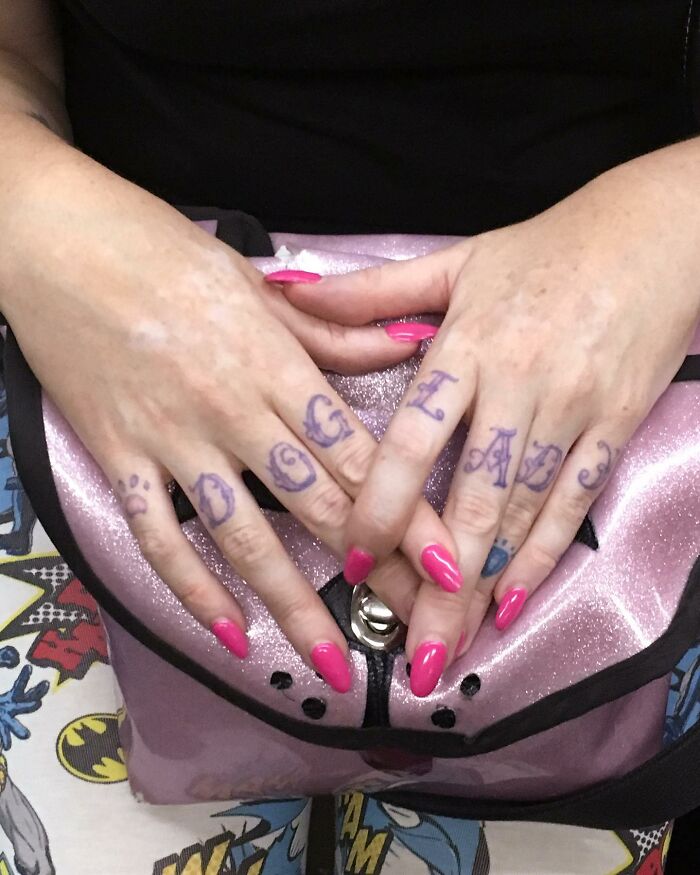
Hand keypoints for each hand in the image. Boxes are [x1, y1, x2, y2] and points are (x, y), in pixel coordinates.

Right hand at [0, 157, 458, 690]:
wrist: (49, 238)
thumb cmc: (155, 247)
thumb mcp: (254, 280)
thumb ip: (332, 329)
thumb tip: (408, 341)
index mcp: (272, 360)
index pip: (356, 452)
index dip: (406, 514)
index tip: (446, 563)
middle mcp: (230, 408)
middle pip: (317, 504)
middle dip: (372, 570)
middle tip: (417, 624)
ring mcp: (171, 438)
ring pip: (242, 536)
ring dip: (292, 603)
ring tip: (331, 659)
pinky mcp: (117, 456)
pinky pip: (158, 536)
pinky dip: (191, 589)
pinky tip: (229, 632)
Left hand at [0, 664, 48, 749]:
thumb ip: (4, 658)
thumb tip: (16, 658)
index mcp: (11, 696)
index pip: (21, 685)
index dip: (24, 677)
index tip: (27, 667)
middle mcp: (11, 708)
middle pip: (26, 704)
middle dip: (32, 703)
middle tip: (38, 702)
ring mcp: (4, 718)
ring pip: (13, 725)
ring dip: (19, 730)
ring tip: (27, 735)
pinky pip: (2, 733)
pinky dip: (5, 740)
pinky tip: (6, 747)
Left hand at [283, 170, 699, 693]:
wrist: (654, 235)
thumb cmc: (547, 249)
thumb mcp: (455, 261)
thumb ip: (371, 292)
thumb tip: (290, 295)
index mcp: (469, 344)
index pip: (413, 441)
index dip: (380, 506)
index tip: (355, 559)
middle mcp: (520, 384)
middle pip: (471, 500)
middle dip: (439, 584)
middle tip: (410, 648)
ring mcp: (573, 411)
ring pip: (521, 513)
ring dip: (486, 587)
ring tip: (454, 644)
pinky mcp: (615, 426)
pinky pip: (575, 503)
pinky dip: (544, 555)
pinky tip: (516, 600)